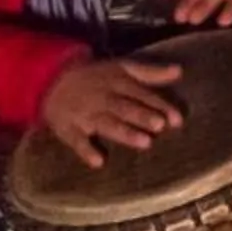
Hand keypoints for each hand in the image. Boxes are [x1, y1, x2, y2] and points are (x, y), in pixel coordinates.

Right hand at [39, 56, 182, 167]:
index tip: (177, 119)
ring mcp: (84, 114)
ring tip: (144, 143)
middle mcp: (102, 98)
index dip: (159, 105)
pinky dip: (86, 151)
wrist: (52, 78)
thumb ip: (150, 73)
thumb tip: (179, 71)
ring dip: (124, 133)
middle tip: (160, 126)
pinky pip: (76, 140)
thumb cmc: (97, 77)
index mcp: (117, 82)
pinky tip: (98, 162)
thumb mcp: (122, 68)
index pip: (141, 94)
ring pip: (106, 124)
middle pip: (124, 108)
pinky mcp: (68, 128)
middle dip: (142, 116)